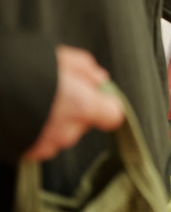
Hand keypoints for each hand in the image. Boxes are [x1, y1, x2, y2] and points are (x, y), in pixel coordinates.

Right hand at [22, 46, 124, 161]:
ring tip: (30, 100)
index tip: (94, 94)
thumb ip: (85, 69)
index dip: (104, 104)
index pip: (113, 116)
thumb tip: (101, 80)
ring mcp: (44, 146)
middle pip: (83, 123)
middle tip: (52, 91)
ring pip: (60, 134)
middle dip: (73, 109)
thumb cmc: (17, 67)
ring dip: (51, 121)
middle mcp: (66, 131)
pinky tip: (20, 114)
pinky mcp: (25, 153)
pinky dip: (33, 131)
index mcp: (81, 105)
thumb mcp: (57, 58)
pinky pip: (39, 143)